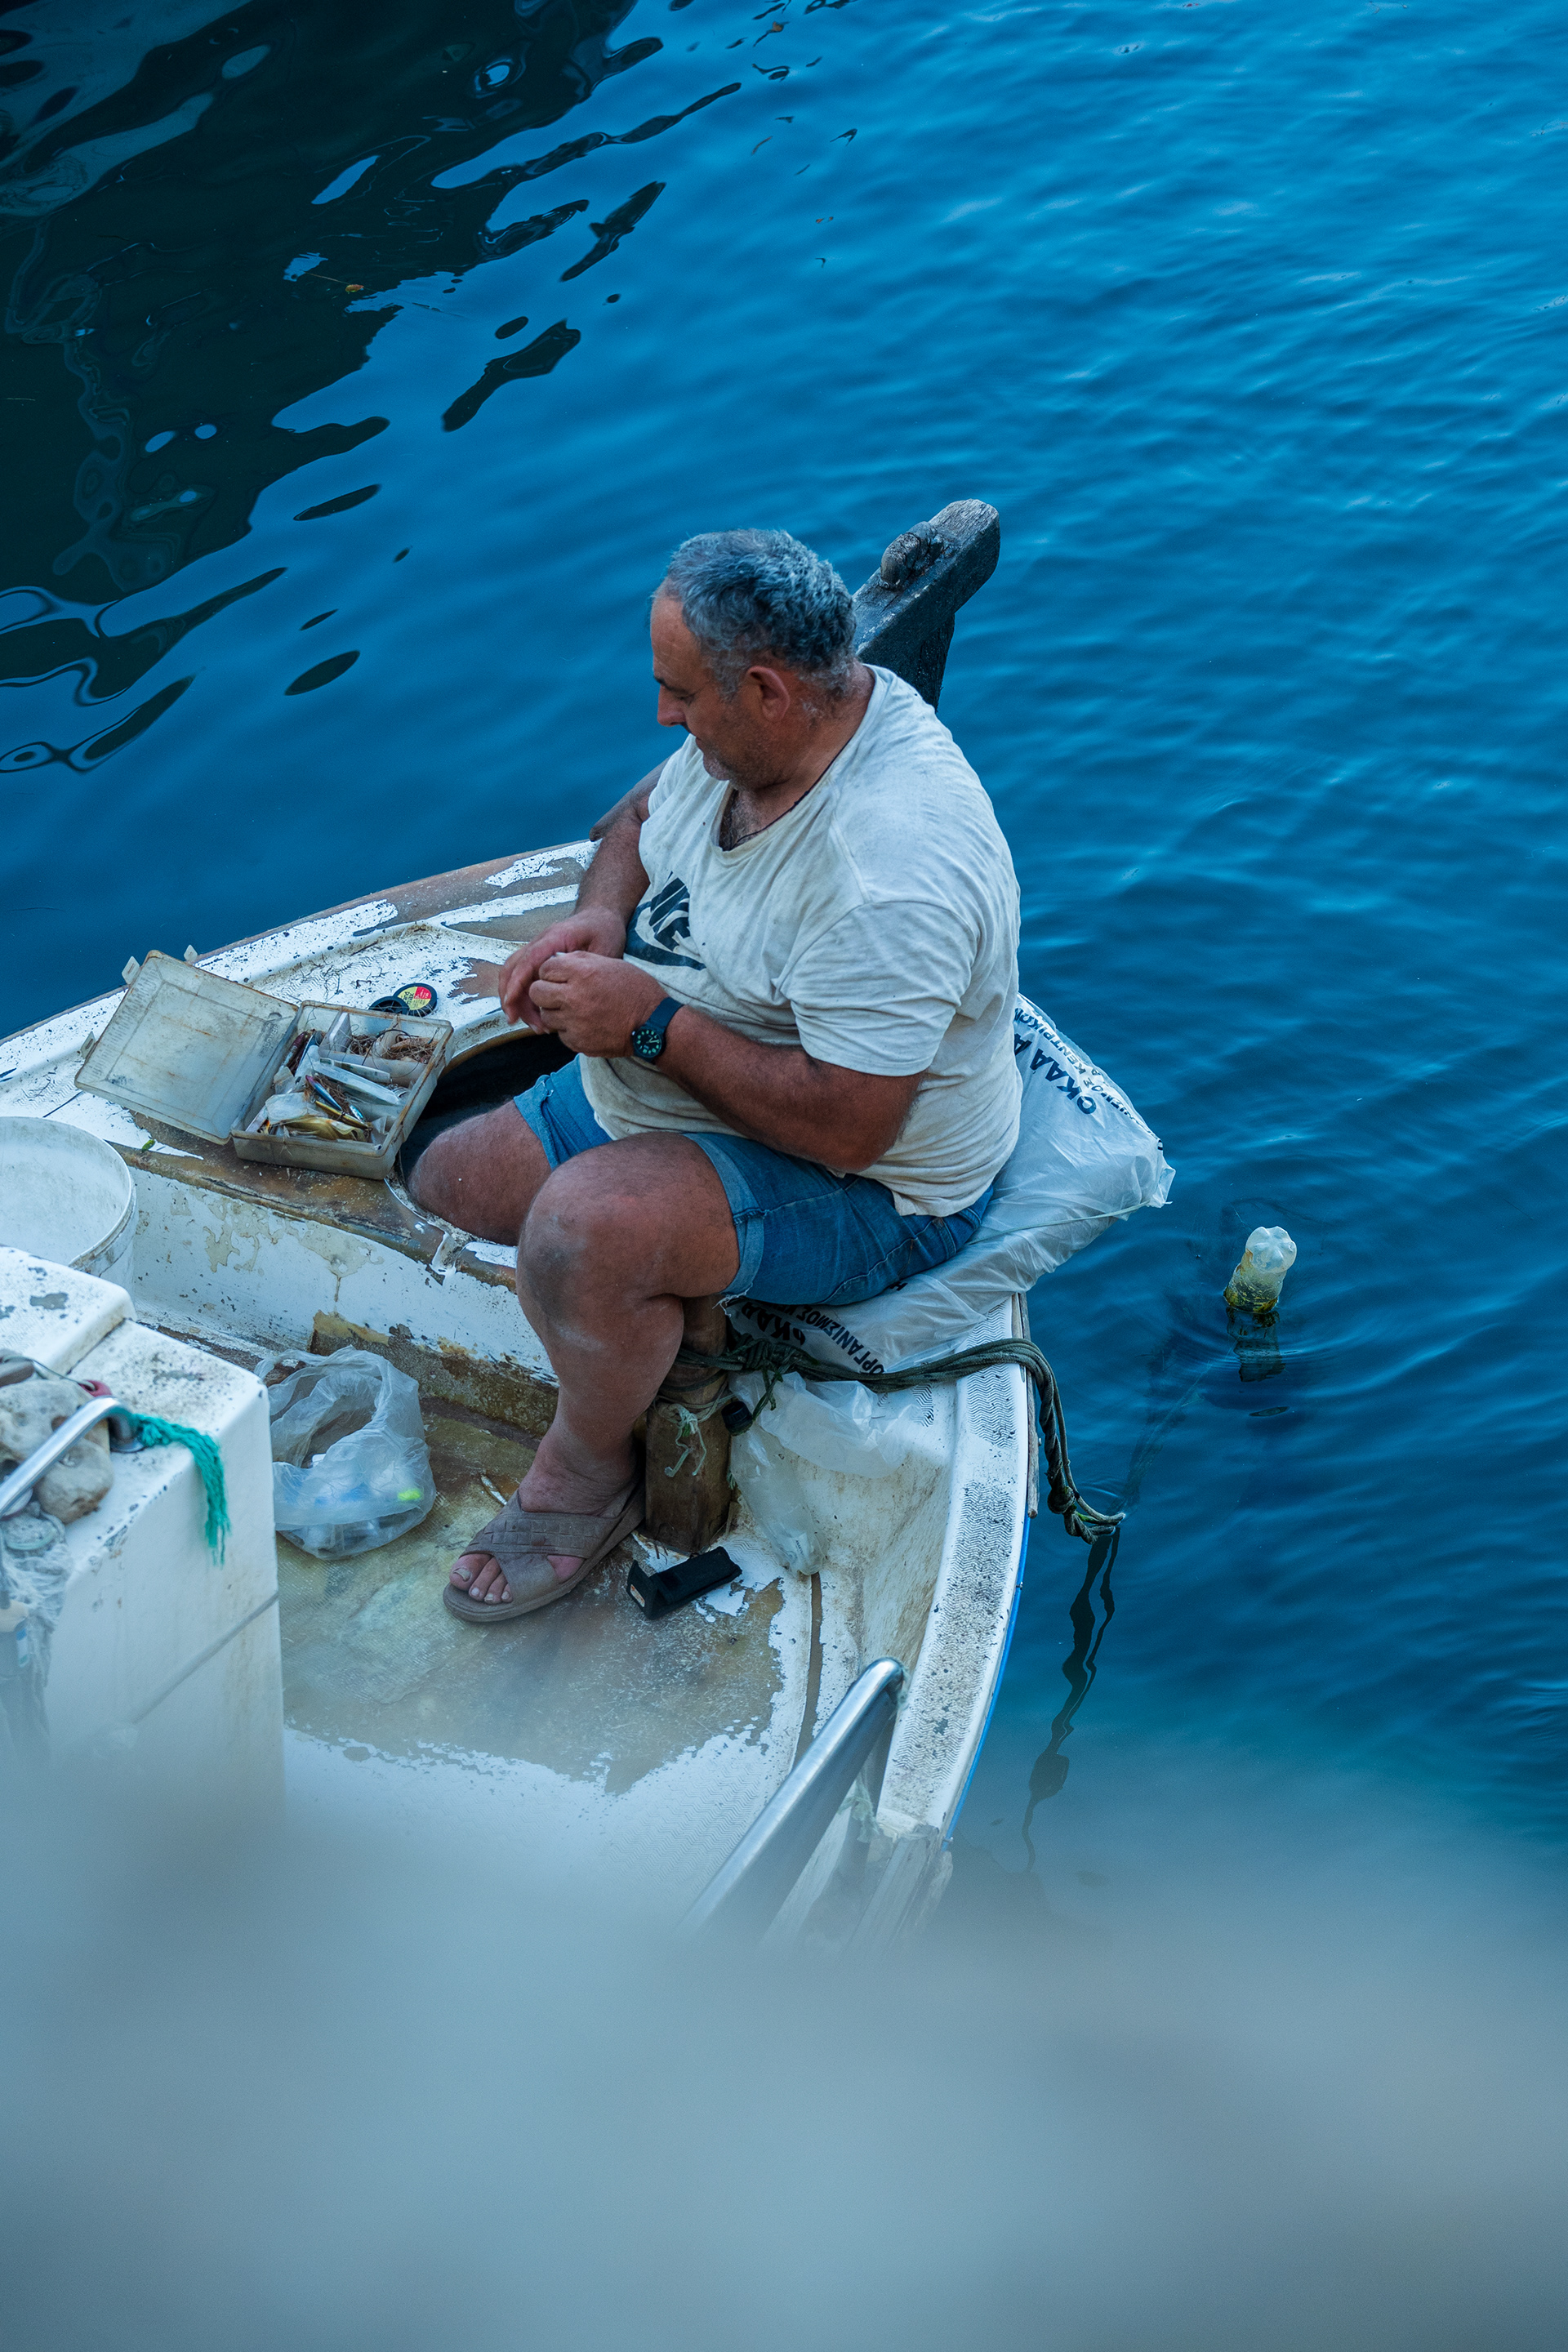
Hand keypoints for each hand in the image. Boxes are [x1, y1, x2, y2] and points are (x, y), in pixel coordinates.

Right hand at [499, 908, 626, 1029]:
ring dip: (517, 1000)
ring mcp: (538, 951)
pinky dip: (526, 997)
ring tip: (535, 1024)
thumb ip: (588, 967)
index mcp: (554, 938)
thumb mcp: (604, 947)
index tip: (510, 1001)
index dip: (516, 982)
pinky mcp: (540, 960)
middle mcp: (540, 943)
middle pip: (513, 968)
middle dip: (510, 995)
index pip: (528, 960)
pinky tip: (538, 1014)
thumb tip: (573, 987)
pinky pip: (524, 979)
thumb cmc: (603, 929)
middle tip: (516, 1020)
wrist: (601, 917)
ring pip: (515, 975)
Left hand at [529, 953, 663, 1056]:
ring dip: (555, 1011)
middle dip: (545, 991)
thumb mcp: (611, 964)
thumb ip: (580, 961)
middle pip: (537, 992)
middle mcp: (575, 997)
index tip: (559, 976)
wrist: (653, 1024)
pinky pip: (560, 1034)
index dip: (551, 971)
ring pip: (546, 1015)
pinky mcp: (578, 1042)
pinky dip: (568, 1029)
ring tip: (573, 1010)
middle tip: (558, 993)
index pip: (545, 968)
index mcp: (583, 973)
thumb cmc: (636, 990)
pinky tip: (584, 1024)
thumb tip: (557, 960)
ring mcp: (574, 1022)